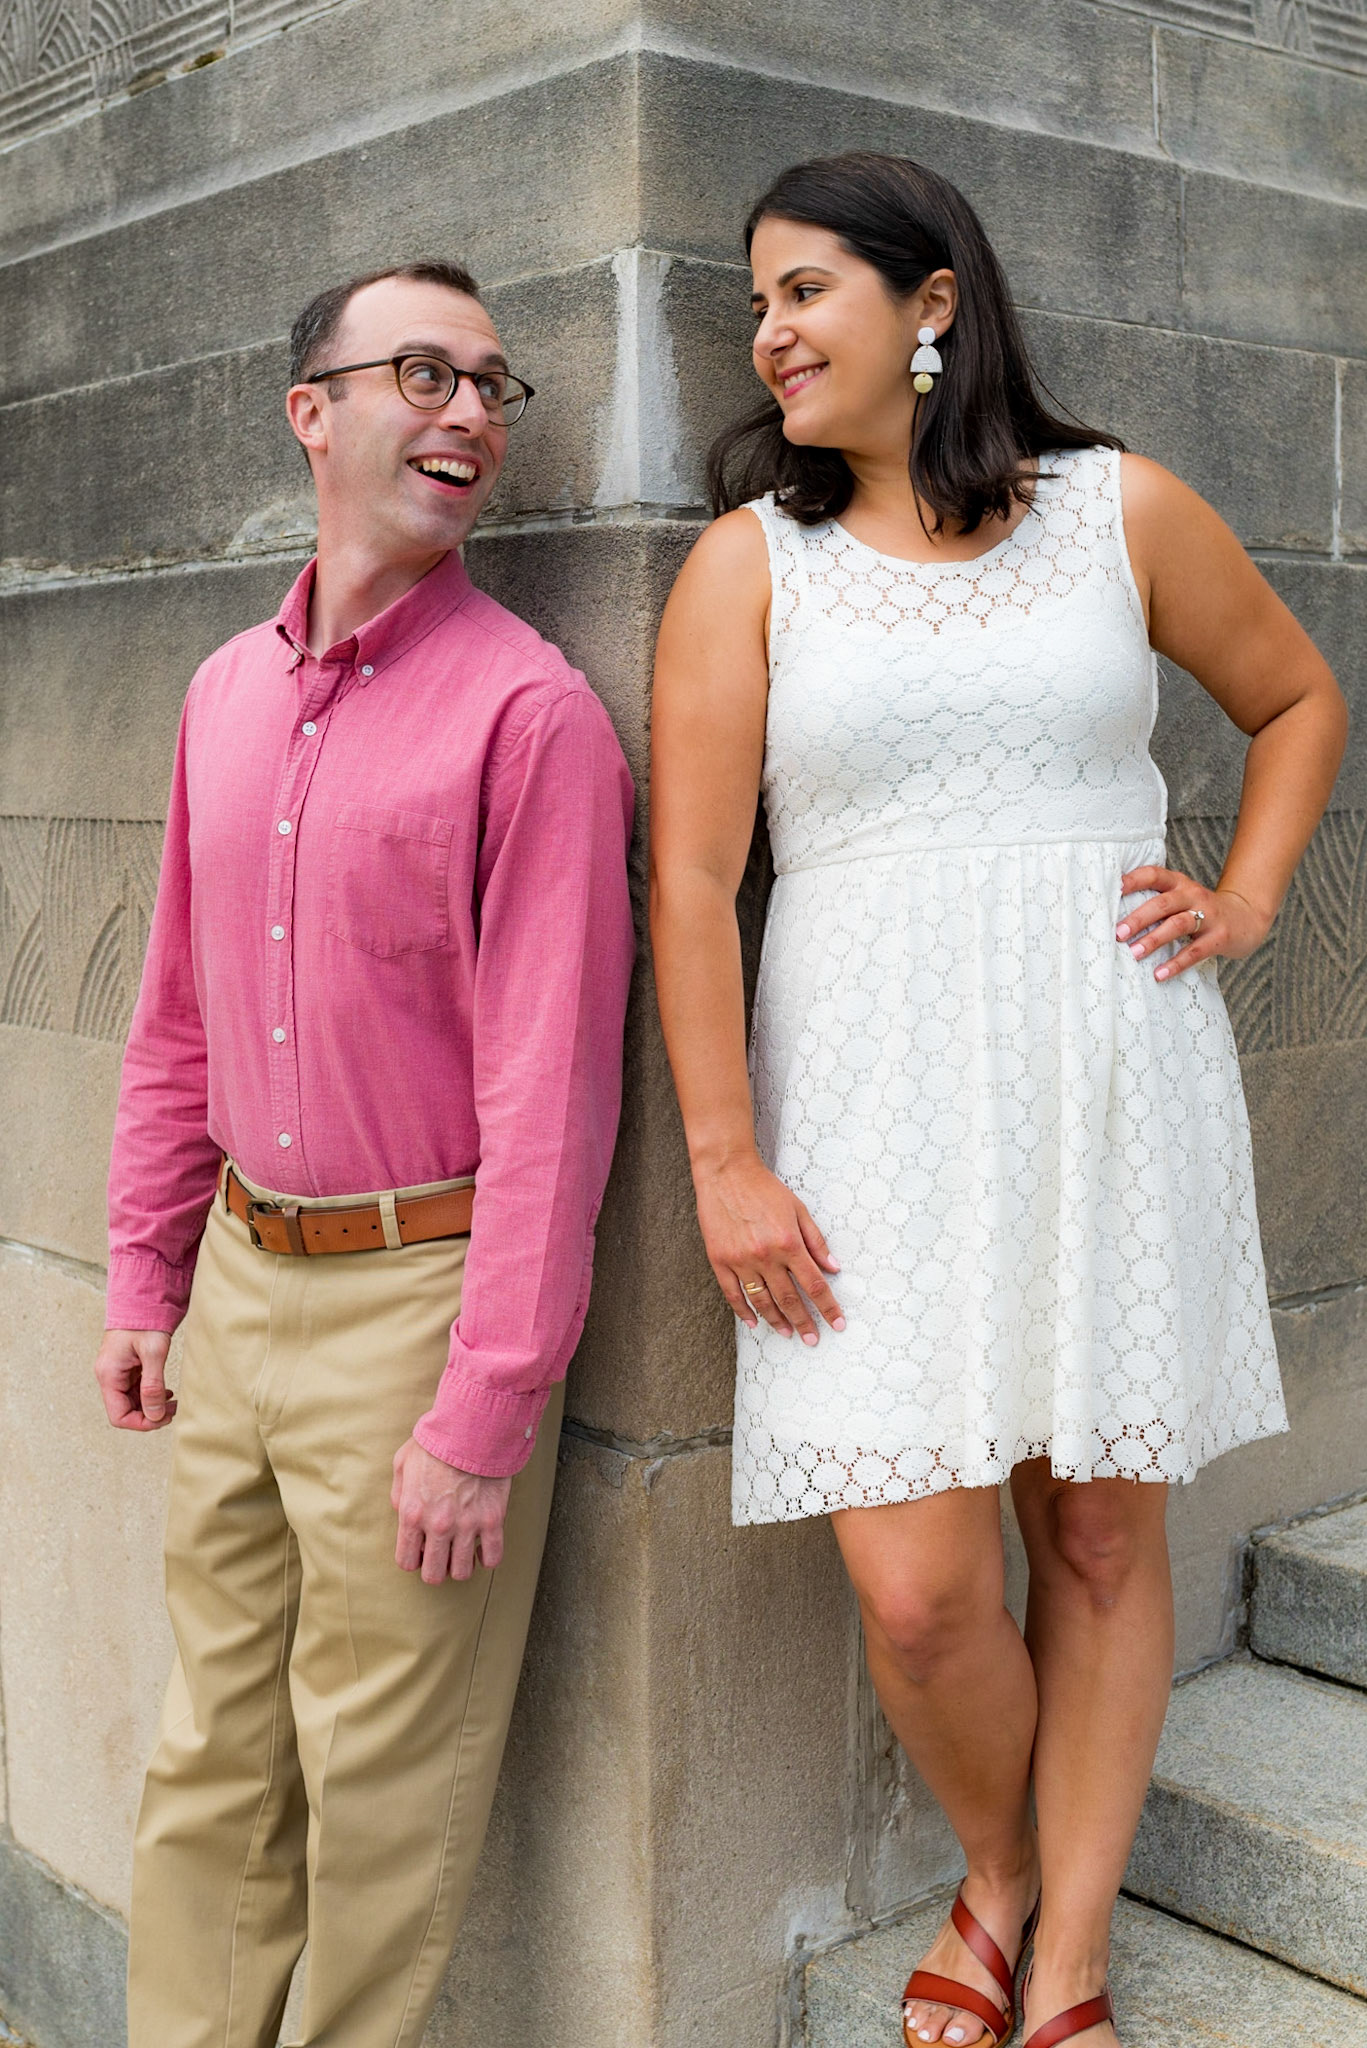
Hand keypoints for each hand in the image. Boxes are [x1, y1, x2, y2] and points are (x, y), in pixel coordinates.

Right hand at [94, 1329, 175, 1430]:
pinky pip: (135, 1390)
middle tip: (174, 1410)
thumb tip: (156, 1415)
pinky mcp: (126, 1367)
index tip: (164, 1418)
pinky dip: (150, 1394)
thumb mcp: (154, 1353)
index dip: (141, 1423)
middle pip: (125, 1411)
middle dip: (149, 1414)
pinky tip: (166, 1391)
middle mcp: (109, 1376)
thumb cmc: (145, 1320)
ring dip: (151, 1405)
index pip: (119, 1415)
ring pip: (131, 1401)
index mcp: (109, 1375)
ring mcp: (117, 1372)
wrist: (143, 1297)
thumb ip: (153, 1386)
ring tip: (173, 1401)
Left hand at [390, 1437, 511, 1583]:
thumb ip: (398, 1495)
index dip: (413, 1559)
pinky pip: (493, 1557)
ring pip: (462, 1572)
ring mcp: (467, 1525)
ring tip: (461, 1549)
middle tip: (441, 1554)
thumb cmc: (436, 1442)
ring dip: (460, 1564)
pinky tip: (482, 1547)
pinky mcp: (492, 1520)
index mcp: (412, 1514)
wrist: (472, 1427)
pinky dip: (487, 1558)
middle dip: (435, 1568)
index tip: (420, 1550)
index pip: (406, 1561)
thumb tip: (403, 1514)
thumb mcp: (402, 1463)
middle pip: (434, 1574)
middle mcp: (438, 1526)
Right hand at [695, 1150, 844, 1343]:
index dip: (827, 1306)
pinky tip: (754, 1322)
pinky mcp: (720, 1260)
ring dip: (777, 1320)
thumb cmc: (763, 1188)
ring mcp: (741, 1260)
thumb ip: (816, 1241)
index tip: (837, 1323)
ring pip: (762, 1300)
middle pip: (790, 1298)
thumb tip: (833, 1267)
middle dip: (804, 1321)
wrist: (726, 1173)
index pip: (814, 1284)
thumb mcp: (798, 1209)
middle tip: (812, 1339)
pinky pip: (733, 1293)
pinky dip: (744, 1311)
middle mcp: (766, 1256)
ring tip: (788, 1333)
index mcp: (788, 1243)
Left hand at [1116, 865, 1271, 980]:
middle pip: (1163, 903)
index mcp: (1179, 883)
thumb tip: (1113, 918)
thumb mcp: (1181, 898)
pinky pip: (1195, 952)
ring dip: (1154, 939)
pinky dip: (1176, 964)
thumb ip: (1156, 901)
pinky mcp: (1220, 937)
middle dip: (1138, 918)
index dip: (1133, 880)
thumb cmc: (1201, 910)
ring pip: (1178, 925)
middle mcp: (1193, 895)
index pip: (1154, 875)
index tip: (1112, 889)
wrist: (1247, 918)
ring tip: (1134, 953)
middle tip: (1117, 933)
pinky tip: (1159, 974)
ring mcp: (1209, 916)